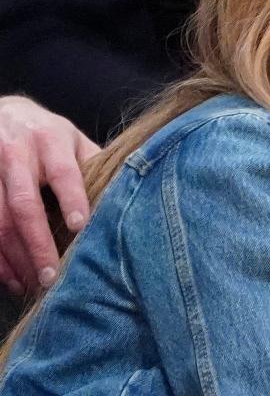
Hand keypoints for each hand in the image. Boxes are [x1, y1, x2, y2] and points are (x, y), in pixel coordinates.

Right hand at [0, 97, 100, 292]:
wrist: (1, 113)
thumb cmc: (47, 134)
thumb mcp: (73, 139)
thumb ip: (94, 164)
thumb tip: (130, 194)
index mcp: (50, 140)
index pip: (63, 172)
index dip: (71, 199)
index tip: (80, 226)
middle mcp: (16, 152)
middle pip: (25, 204)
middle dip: (38, 243)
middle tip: (51, 274)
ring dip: (14, 256)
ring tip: (31, 283)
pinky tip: (9, 276)